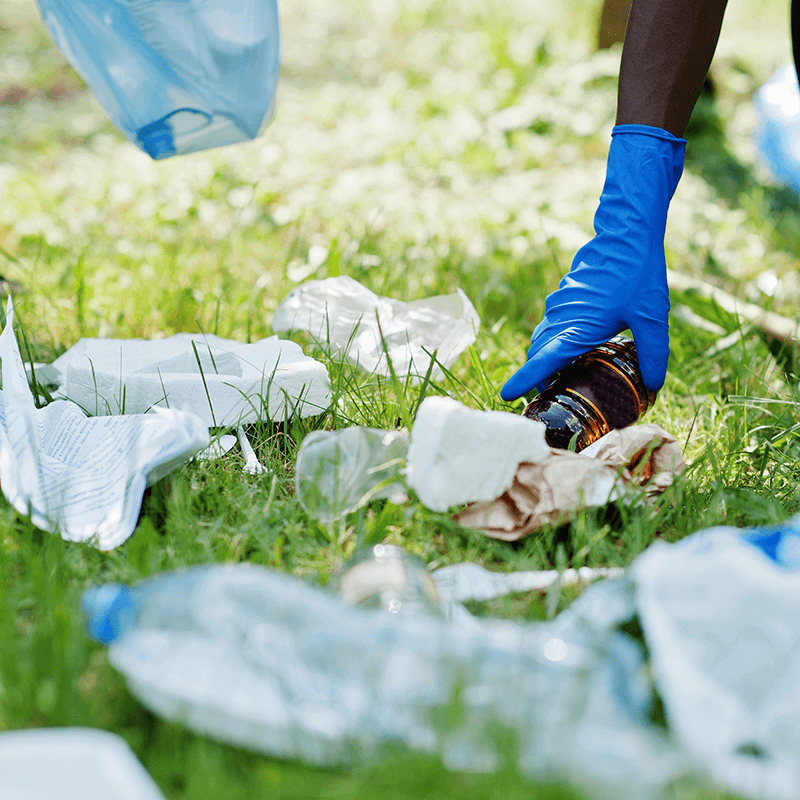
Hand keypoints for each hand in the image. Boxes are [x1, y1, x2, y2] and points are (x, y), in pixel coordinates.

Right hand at [500, 125, 685, 401]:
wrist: (626, 232)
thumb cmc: (638, 272)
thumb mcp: (652, 316)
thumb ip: (653, 353)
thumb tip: (655, 385)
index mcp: (579, 326)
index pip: (544, 359)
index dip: (525, 378)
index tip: (507, 394)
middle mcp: (562, 317)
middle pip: (538, 353)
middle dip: (537, 377)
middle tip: (549, 399)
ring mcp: (560, 306)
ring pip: (543, 339)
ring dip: (547, 359)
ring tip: (564, 378)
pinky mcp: (565, 298)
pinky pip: (552, 326)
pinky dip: (554, 342)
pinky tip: (577, 348)